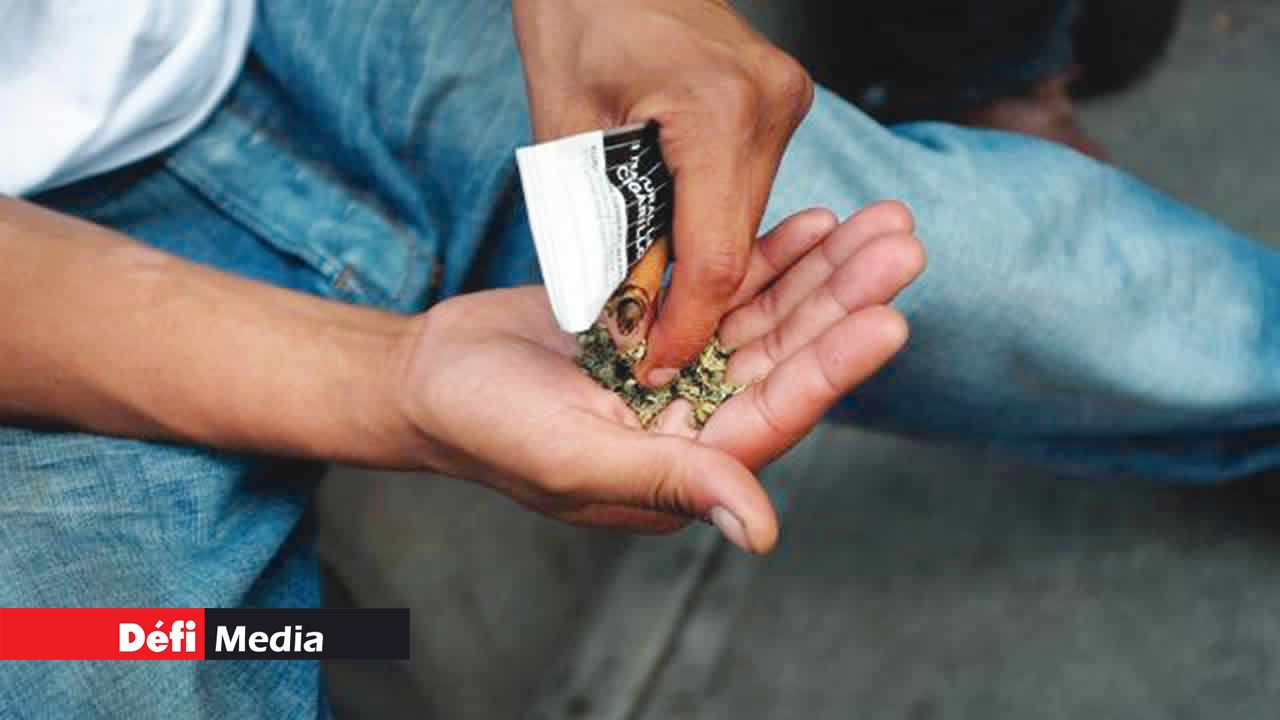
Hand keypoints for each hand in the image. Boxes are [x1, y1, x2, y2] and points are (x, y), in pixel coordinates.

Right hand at [390, 203, 923, 552]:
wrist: (431, 374)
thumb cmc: (488, 427)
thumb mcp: (575, 459)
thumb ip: (671, 484)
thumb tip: (763, 531)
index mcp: (686, 467)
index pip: (775, 414)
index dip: (833, 367)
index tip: (888, 319)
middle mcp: (699, 421)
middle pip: (789, 356)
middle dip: (845, 301)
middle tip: (899, 244)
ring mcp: (685, 369)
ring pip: (770, 317)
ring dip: (824, 271)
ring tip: (877, 223)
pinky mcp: (665, 323)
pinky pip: (728, 288)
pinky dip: (770, 257)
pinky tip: (812, 224)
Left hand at [513, 0, 814, 384]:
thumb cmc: (576, 14)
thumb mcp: (563, 126)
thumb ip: (587, 224)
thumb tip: (605, 314)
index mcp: (717, 111)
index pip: (717, 257)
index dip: (687, 325)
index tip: (654, 365)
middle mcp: (772, 105)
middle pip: (738, 245)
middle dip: (690, 303)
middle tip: (644, 345)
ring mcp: (785, 100)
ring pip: (745, 222)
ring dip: (701, 265)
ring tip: (652, 300)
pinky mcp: (780, 103)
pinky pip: (746, 189)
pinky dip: (710, 224)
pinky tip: (674, 244)